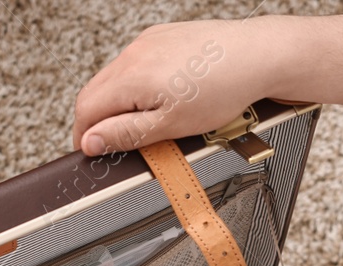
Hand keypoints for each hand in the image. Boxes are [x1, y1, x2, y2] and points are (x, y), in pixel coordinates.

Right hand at [72, 20, 274, 155]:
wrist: (257, 56)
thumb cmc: (223, 89)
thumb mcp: (169, 126)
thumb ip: (125, 134)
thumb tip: (91, 142)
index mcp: (130, 76)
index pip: (85, 109)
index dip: (84, 136)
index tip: (92, 152)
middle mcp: (134, 53)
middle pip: (95, 91)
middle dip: (98, 121)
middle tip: (114, 143)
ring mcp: (147, 42)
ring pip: (115, 78)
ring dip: (118, 103)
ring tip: (145, 122)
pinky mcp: (162, 36)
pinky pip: (136, 64)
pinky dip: (137, 85)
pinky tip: (161, 97)